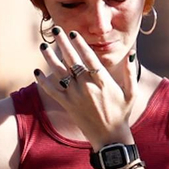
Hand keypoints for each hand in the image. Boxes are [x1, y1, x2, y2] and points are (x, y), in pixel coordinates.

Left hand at [34, 28, 130, 145]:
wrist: (110, 138)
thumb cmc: (122, 113)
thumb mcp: (131, 92)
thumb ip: (129, 72)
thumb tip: (130, 52)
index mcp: (102, 81)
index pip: (89, 57)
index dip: (80, 44)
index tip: (73, 33)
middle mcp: (87, 86)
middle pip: (72, 60)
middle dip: (63, 44)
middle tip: (56, 30)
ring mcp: (75, 96)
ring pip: (59, 73)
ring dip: (50, 58)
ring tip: (43, 46)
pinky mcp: (67, 105)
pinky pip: (52, 91)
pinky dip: (43, 82)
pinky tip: (37, 72)